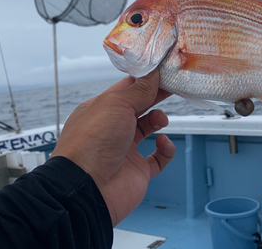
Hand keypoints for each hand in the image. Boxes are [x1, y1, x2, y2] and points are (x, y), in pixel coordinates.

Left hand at [51, 69, 175, 225]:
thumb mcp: (116, 104)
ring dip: (158, 120)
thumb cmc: (94, 142)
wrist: (88, 189)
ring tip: (160, 120)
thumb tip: (153, 73)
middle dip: (156, 96)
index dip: (145, 79)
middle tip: (173, 87)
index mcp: (101, 109)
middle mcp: (112, 128)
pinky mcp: (138, 170)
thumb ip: (139, 90)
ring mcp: (125, 150)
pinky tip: (163, 143)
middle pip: (139, 106)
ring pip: (148, 129)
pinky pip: (158, 157)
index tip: (164, 71)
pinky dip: (165, 149)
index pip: (126, 89)